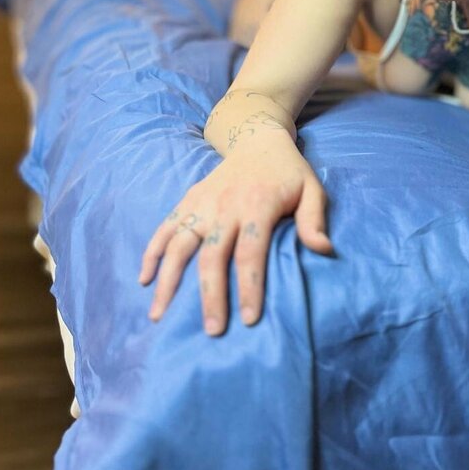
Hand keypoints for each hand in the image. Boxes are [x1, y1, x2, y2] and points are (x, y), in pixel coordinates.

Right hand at [138, 147, 333, 335]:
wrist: (257, 139)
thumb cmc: (289, 173)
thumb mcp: (312, 189)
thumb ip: (314, 220)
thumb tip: (324, 250)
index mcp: (258, 206)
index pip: (251, 253)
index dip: (249, 286)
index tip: (248, 319)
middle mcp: (225, 206)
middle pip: (212, 256)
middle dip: (211, 295)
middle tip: (212, 330)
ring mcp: (202, 204)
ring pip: (179, 245)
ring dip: (168, 281)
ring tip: (160, 315)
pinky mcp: (188, 201)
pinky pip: (165, 229)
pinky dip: (152, 253)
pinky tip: (145, 280)